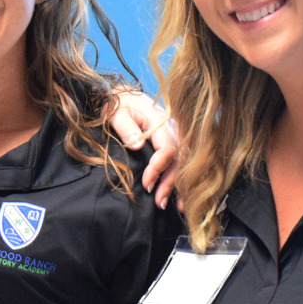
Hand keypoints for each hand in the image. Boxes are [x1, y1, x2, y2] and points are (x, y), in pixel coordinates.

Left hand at [107, 89, 181, 207]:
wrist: (123, 95)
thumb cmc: (118, 105)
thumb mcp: (117, 113)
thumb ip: (126, 128)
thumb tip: (136, 145)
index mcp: (160, 121)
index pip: (167, 148)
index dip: (158, 168)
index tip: (145, 184)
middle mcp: (174, 128)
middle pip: (179, 159)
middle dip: (170, 183)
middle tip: (158, 202)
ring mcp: (177, 135)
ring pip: (185, 163)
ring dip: (180, 186)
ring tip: (175, 208)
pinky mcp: (176, 142)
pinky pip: (184, 163)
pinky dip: (184, 181)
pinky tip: (182, 200)